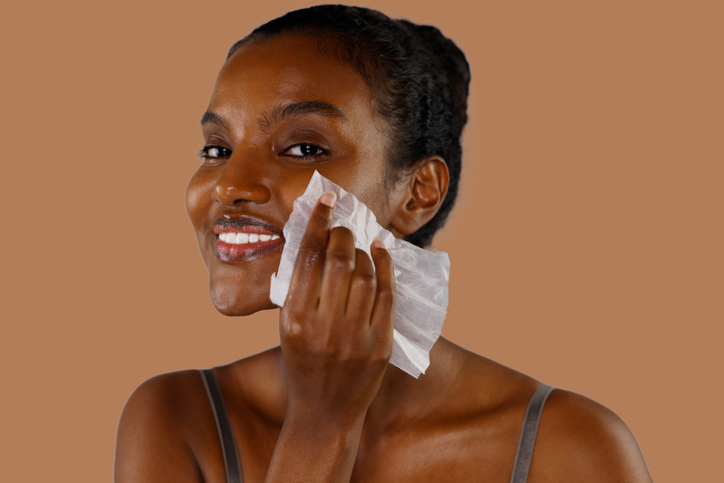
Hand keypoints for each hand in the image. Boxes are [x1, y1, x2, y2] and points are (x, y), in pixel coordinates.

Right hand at [279, 191, 394, 426]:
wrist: (324, 413)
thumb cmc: (302, 364)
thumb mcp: (287, 328)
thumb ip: (299, 289)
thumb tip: (316, 241)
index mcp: (293, 320)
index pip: (308, 256)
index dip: (318, 222)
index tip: (325, 200)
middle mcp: (323, 327)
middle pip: (338, 259)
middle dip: (342, 232)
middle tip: (342, 225)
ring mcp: (355, 337)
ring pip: (365, 274)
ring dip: (362, 250)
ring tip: (357, 244)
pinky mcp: (380, 345)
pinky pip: (387, 295)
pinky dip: (385, 267)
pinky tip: (380, 251)